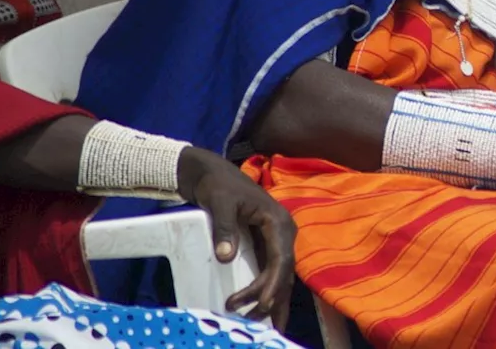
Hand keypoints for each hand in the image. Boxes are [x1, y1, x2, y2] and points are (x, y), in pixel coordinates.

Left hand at [177, 147, 296, 327]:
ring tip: (257, 321)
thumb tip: (225, 256)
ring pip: (280, 274)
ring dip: (271, 298)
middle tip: (250, 319)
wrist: (212, 174)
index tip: (262, 304)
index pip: (281, 258)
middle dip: (270, 297)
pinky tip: (262, 307)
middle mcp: (283, 232)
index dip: (273, 283)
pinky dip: (268, 289)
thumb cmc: (219, 185)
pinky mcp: (266, 244)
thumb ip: (224, 228)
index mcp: (278, 221)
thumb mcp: (220, 203)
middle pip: (283, 271)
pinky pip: (271, 270)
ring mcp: (276, 239)